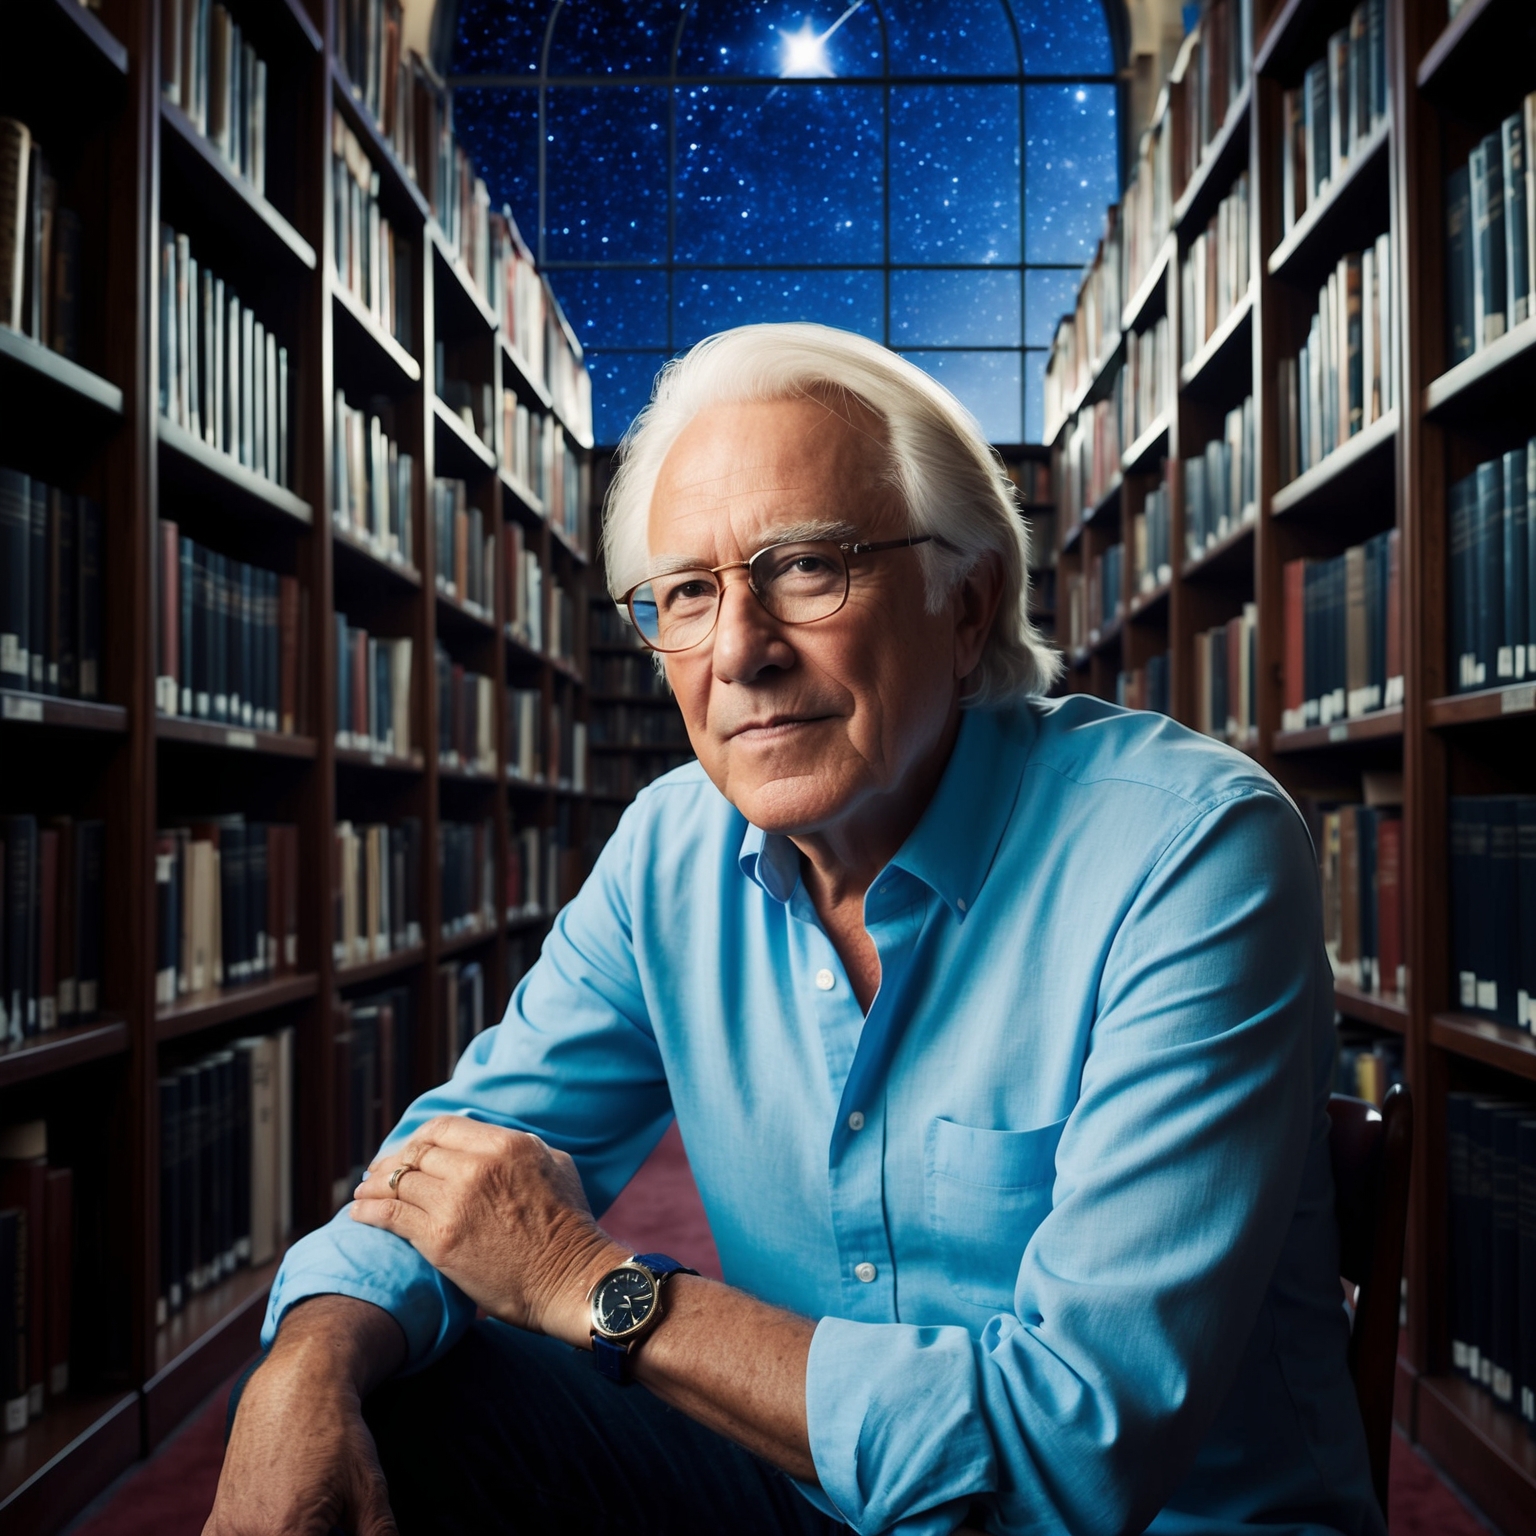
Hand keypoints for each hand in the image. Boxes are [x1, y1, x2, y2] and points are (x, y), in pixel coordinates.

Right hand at [204, 1296, 404, 1535]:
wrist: (296, 1387)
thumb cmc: (334, 1433)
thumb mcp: (368, 1486)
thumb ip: (379, 1532)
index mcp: (289, 1533)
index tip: (340, 1530)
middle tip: (330, 1521)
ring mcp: (228, 1530)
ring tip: (308, 1518)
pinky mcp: (217, 1524)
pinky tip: (272, 1525)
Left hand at [350, 1116, 626, 1345]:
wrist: (568, 1279)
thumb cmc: (568, 1225)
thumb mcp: (554, 1164)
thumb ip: (517, 1147)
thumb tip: (488, 1143)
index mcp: (505, 1145)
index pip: (443, 1127)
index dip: (419, 1137)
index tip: (409, 1150)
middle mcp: (476, 1167)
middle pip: (417, 1153)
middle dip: (393, 1161)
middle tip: (377, 1171)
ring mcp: (455, 1203)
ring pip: (398, 1182)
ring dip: (374, 1186)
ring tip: (362, 1192)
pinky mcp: (440, 1240)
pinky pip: (391, 1216)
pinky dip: (370, 1211)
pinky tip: (358, 1213)